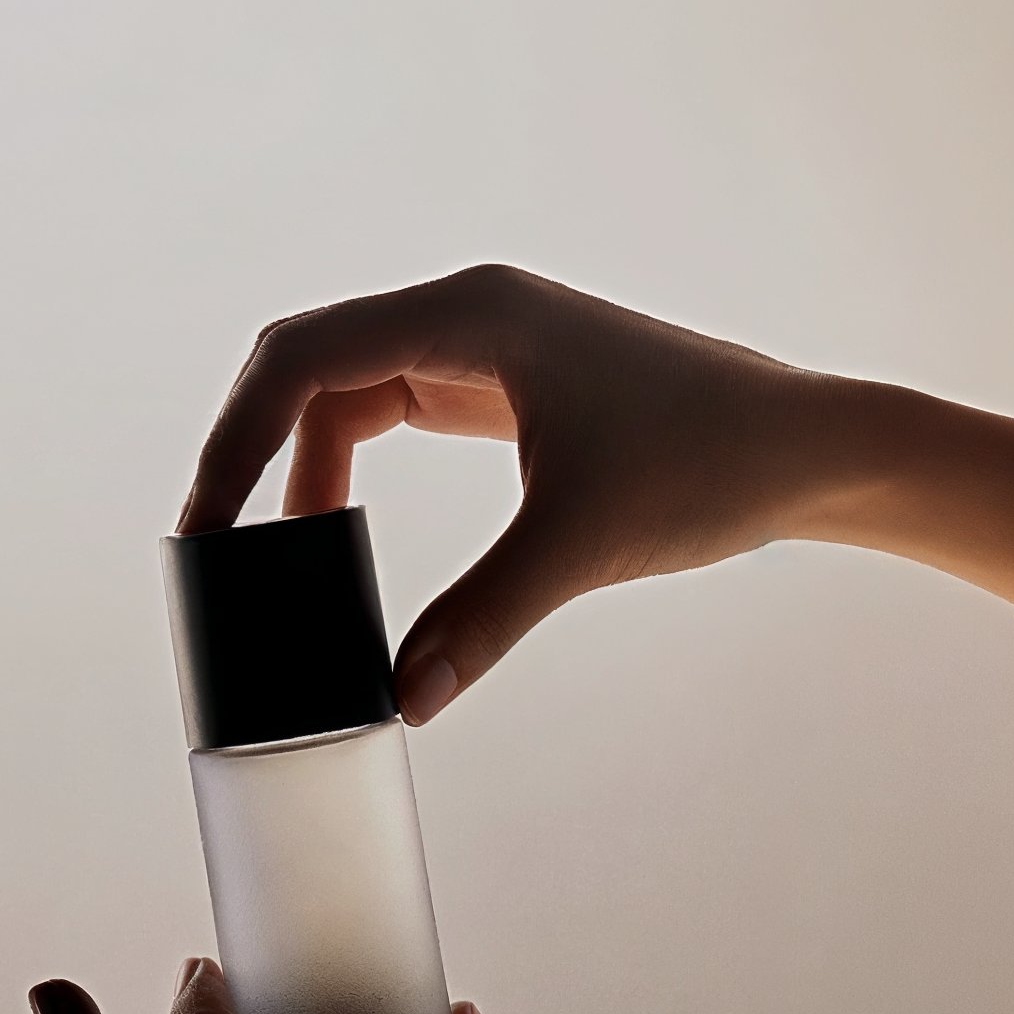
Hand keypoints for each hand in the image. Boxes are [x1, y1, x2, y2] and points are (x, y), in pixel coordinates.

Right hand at [180, 263, 915, 723]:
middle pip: (308, 363)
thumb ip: (479, 621)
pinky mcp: (506, 382)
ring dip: (306, 468)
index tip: (207, 522)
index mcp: (472, 316)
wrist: (806, 447)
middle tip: (218, 544)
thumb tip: (400, 701)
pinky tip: (341, 532)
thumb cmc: (710, 466)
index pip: (305, 360)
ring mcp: (485, 342)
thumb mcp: (581, 547)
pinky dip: (350, 465)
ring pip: (347, 389)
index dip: (237, 440)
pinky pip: (391, 408)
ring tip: (293, 562)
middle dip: (253, 450)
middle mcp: (467, 312)